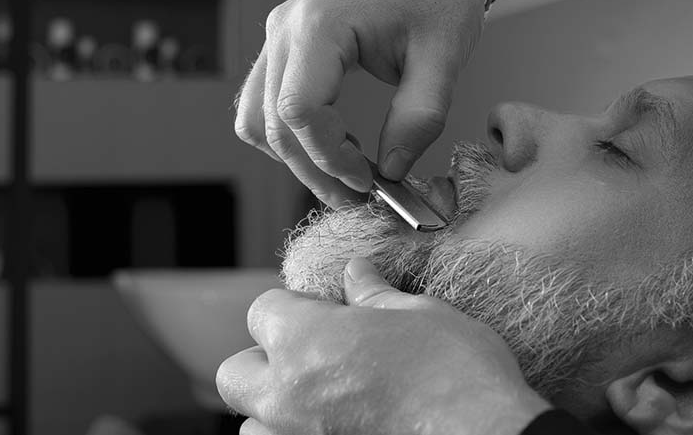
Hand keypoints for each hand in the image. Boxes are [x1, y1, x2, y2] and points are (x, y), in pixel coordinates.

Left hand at [216, 257, 550, 434]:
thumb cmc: (456, 374)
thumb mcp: (420, 314)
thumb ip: (375, 296)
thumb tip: (357, 273)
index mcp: (306, 341)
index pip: (262, 310)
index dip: (294, 306)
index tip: (326, 311)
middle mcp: (287, 395)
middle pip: (235, 373)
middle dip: (264, 359)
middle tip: (313, 355)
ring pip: (252, 425)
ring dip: (275, 408)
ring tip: (324, 399)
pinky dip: (299, 434)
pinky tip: (339, 425)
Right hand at [234, 0, 485, 207]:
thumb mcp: (444, 58)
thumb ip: (419, 119)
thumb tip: (391, 171)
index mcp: (322, 23)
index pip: (299, 109)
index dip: (329, 157)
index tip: (370, 181)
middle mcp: (287, 26)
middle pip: (273, 122)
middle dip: (314, 170)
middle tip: (360, 196)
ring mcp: (279, 33)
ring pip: (256, 117)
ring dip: (295, 156)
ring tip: (346, 173)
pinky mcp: (284, 43)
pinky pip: (263, 101)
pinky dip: (289, 133)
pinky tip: (332, 143)